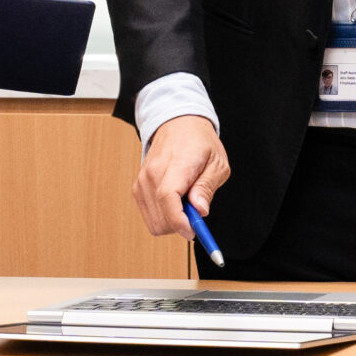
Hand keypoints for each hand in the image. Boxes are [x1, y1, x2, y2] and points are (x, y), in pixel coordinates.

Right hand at [133, 115, 228, 236]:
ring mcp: (142, 181)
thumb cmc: (200, 143)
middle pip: (161, 217)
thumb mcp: (217, 163)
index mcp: (176, 164)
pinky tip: (175, 202)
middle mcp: (153, 173)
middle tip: (196, 212)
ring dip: (172, 222)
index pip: (168, 197)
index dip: (179, 221)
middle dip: (181, 225)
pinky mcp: (138, 188)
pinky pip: (149, 216)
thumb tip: (200, 211)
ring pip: (154, 222)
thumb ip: (207, 187)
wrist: (178, 124)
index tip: (192, 232)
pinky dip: (163, 217)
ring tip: (186, 202)